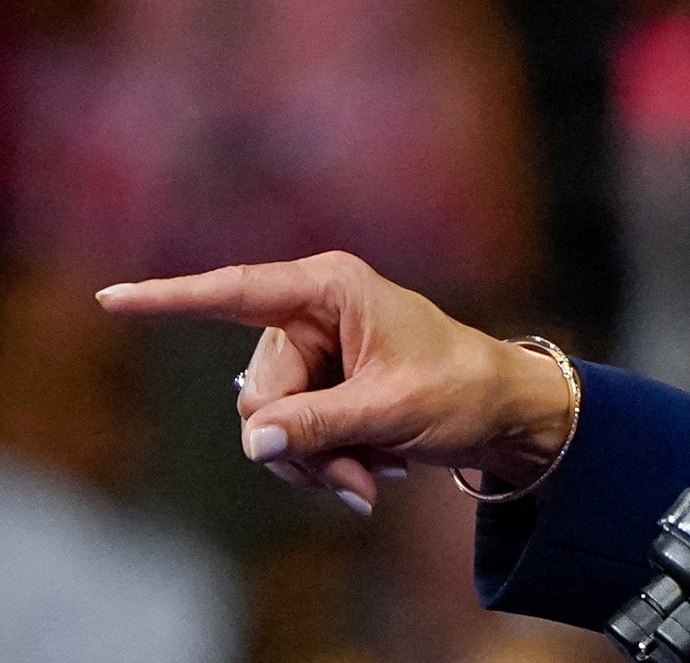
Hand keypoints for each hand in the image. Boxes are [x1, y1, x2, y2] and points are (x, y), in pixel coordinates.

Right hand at [96, 251, 572, 515]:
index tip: (110, 300)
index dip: (170, 299)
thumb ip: (317, 423)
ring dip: (314, 463)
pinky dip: (321, 465)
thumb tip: (252, 439)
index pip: (235, 292)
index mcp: (331, 288)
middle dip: (298, 446)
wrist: (503, 412)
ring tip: (370, 477)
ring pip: (266, 427)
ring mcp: (312, 352)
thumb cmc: (460, 390)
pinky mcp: (317, 387)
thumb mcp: (390, 410)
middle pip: (257, 393)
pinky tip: (369, 473)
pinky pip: (284, 438)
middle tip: (354, 476)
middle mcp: (312, 312)